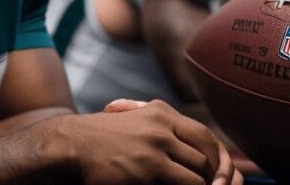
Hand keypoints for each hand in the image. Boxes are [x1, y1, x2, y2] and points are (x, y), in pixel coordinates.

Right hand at [66, 98, 241, 184]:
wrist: (73, 144)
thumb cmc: (102, 137)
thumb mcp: (135, 119)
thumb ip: (160, 124)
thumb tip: (181, 134)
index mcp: (161, 112)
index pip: (204, 135)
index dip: (215, 157)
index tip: (216, 174)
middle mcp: (163, 127)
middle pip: (205, 156)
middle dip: (213, 177)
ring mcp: (157, 149)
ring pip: (197, 176)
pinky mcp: (149, 171)